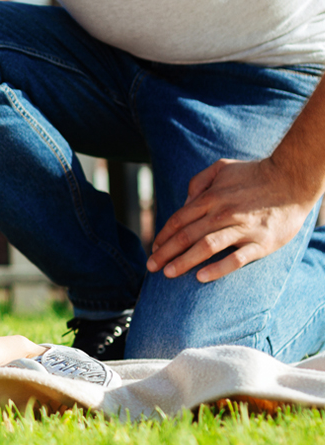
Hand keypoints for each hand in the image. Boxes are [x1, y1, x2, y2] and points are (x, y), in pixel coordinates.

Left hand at [147, 157, 317, 282]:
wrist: (292, 180)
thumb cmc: (254, 174)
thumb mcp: (221, 167)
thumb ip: (198, 182)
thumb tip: (184, 202)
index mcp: (211, 197)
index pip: (179, 219)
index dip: (163, 235)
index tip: (153, 248)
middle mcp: (223, 213)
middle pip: (187, 235)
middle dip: (166, 252)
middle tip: (151, 267)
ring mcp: (242, 229)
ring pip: (206, 247)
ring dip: (184, 261)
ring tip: (168, 273)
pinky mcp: (262, 243)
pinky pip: (236, 259)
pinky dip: (218, 268)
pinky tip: (202, 277)